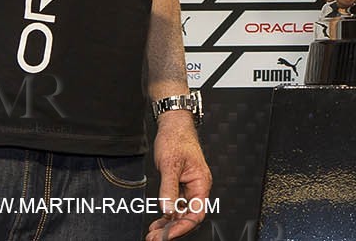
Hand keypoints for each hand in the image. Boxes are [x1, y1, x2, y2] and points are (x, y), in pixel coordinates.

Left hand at [146, 112, 211, 239]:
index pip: (196, 213)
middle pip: (188, 217)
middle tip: (155, 237)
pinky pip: (175, 206)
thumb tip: (167, 209)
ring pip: (181, 213)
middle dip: (172, 229)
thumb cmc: (176, 139)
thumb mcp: (170, 165)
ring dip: (168, 225)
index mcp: (201, 183)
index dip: (182, 227)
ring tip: (154, 234)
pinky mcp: (179, 186)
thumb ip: (169, 189)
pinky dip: (166, 215)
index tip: (167, 235)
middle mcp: (196, 187)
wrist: (172, 125)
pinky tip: (157, 222)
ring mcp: (188, 188)